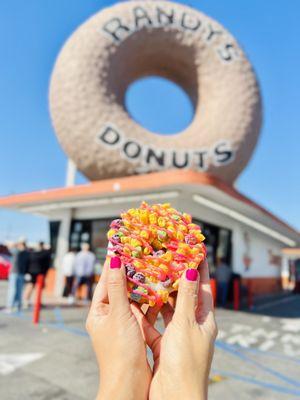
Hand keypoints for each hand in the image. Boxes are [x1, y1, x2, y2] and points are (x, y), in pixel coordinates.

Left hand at [86, 256, 151, 399]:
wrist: (131, 387)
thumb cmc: (120, 351)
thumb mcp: (118, 315)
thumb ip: (117, 288)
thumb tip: (113, 261)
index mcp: (99, 312)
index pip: (105, 281)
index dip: (114, 263)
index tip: (123, 245)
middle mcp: (110, 316)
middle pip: (122, 288)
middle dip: (133, 272)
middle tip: (145, 254)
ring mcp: (125, 324)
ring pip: (136, 299)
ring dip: (146, 285)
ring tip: (157, 267)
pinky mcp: (138, 331)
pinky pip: (146, 311)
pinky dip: (154, 301)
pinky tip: (164, 290)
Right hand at [133, 261, 216, 399]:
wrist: (174, 398)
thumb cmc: (185, 361)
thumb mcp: (186, 324)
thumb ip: (186, 297)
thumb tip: (191, 270)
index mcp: (204, 321)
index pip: (204, 288)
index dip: (201, 268)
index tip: (197, 250)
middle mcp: (193, 327)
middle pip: (185, 297)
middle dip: (177, 278)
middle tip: (167, 259)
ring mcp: (178, 337)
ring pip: (168, 310)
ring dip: (160, 295)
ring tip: (151, 276)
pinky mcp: (163, 346)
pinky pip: (154, 325)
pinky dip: (147, 315)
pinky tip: (137, 302)